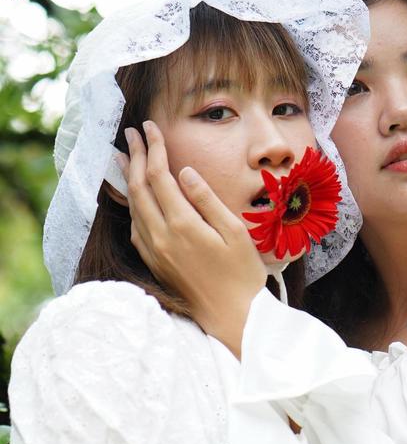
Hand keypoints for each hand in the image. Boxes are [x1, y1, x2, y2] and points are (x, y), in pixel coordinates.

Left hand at [124, 121, 265, 355]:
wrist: (231, 317)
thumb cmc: (242, 274)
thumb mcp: (235, 232)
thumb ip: (207, 200)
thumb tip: (186, 171)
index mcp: (182, 225)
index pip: (158, 176)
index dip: (152, 148)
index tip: (150, 127)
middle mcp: (161, 237)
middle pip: (138, 187)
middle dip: (134, 156)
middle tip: (133, 133)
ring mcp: (154, 251)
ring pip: (133, 206)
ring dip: (128, 178)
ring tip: (126, 157)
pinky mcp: (154, 263)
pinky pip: (136, 226)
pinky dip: (132, 204)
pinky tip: (136, 197)